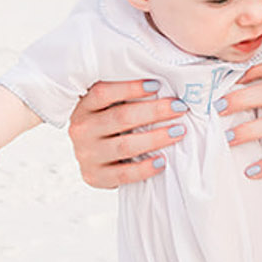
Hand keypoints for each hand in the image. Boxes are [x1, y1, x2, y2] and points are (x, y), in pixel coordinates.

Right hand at [67, 75, 186, 187]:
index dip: (130, 88)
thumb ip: (125, 99)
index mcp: (84, 107)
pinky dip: (144, 168)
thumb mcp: (106, 108)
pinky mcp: (94, 176)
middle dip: (154, 112)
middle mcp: (81, 130)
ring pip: (125, 146)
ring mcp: (86, 155)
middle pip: (120, 118)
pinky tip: (161, 161)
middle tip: (179, 108)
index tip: (157, 85)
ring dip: (155, 138)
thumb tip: (162, 86)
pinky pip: (123, 174)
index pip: (104, 93)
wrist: (90, 159)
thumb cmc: (106, 127)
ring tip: (178, 132)